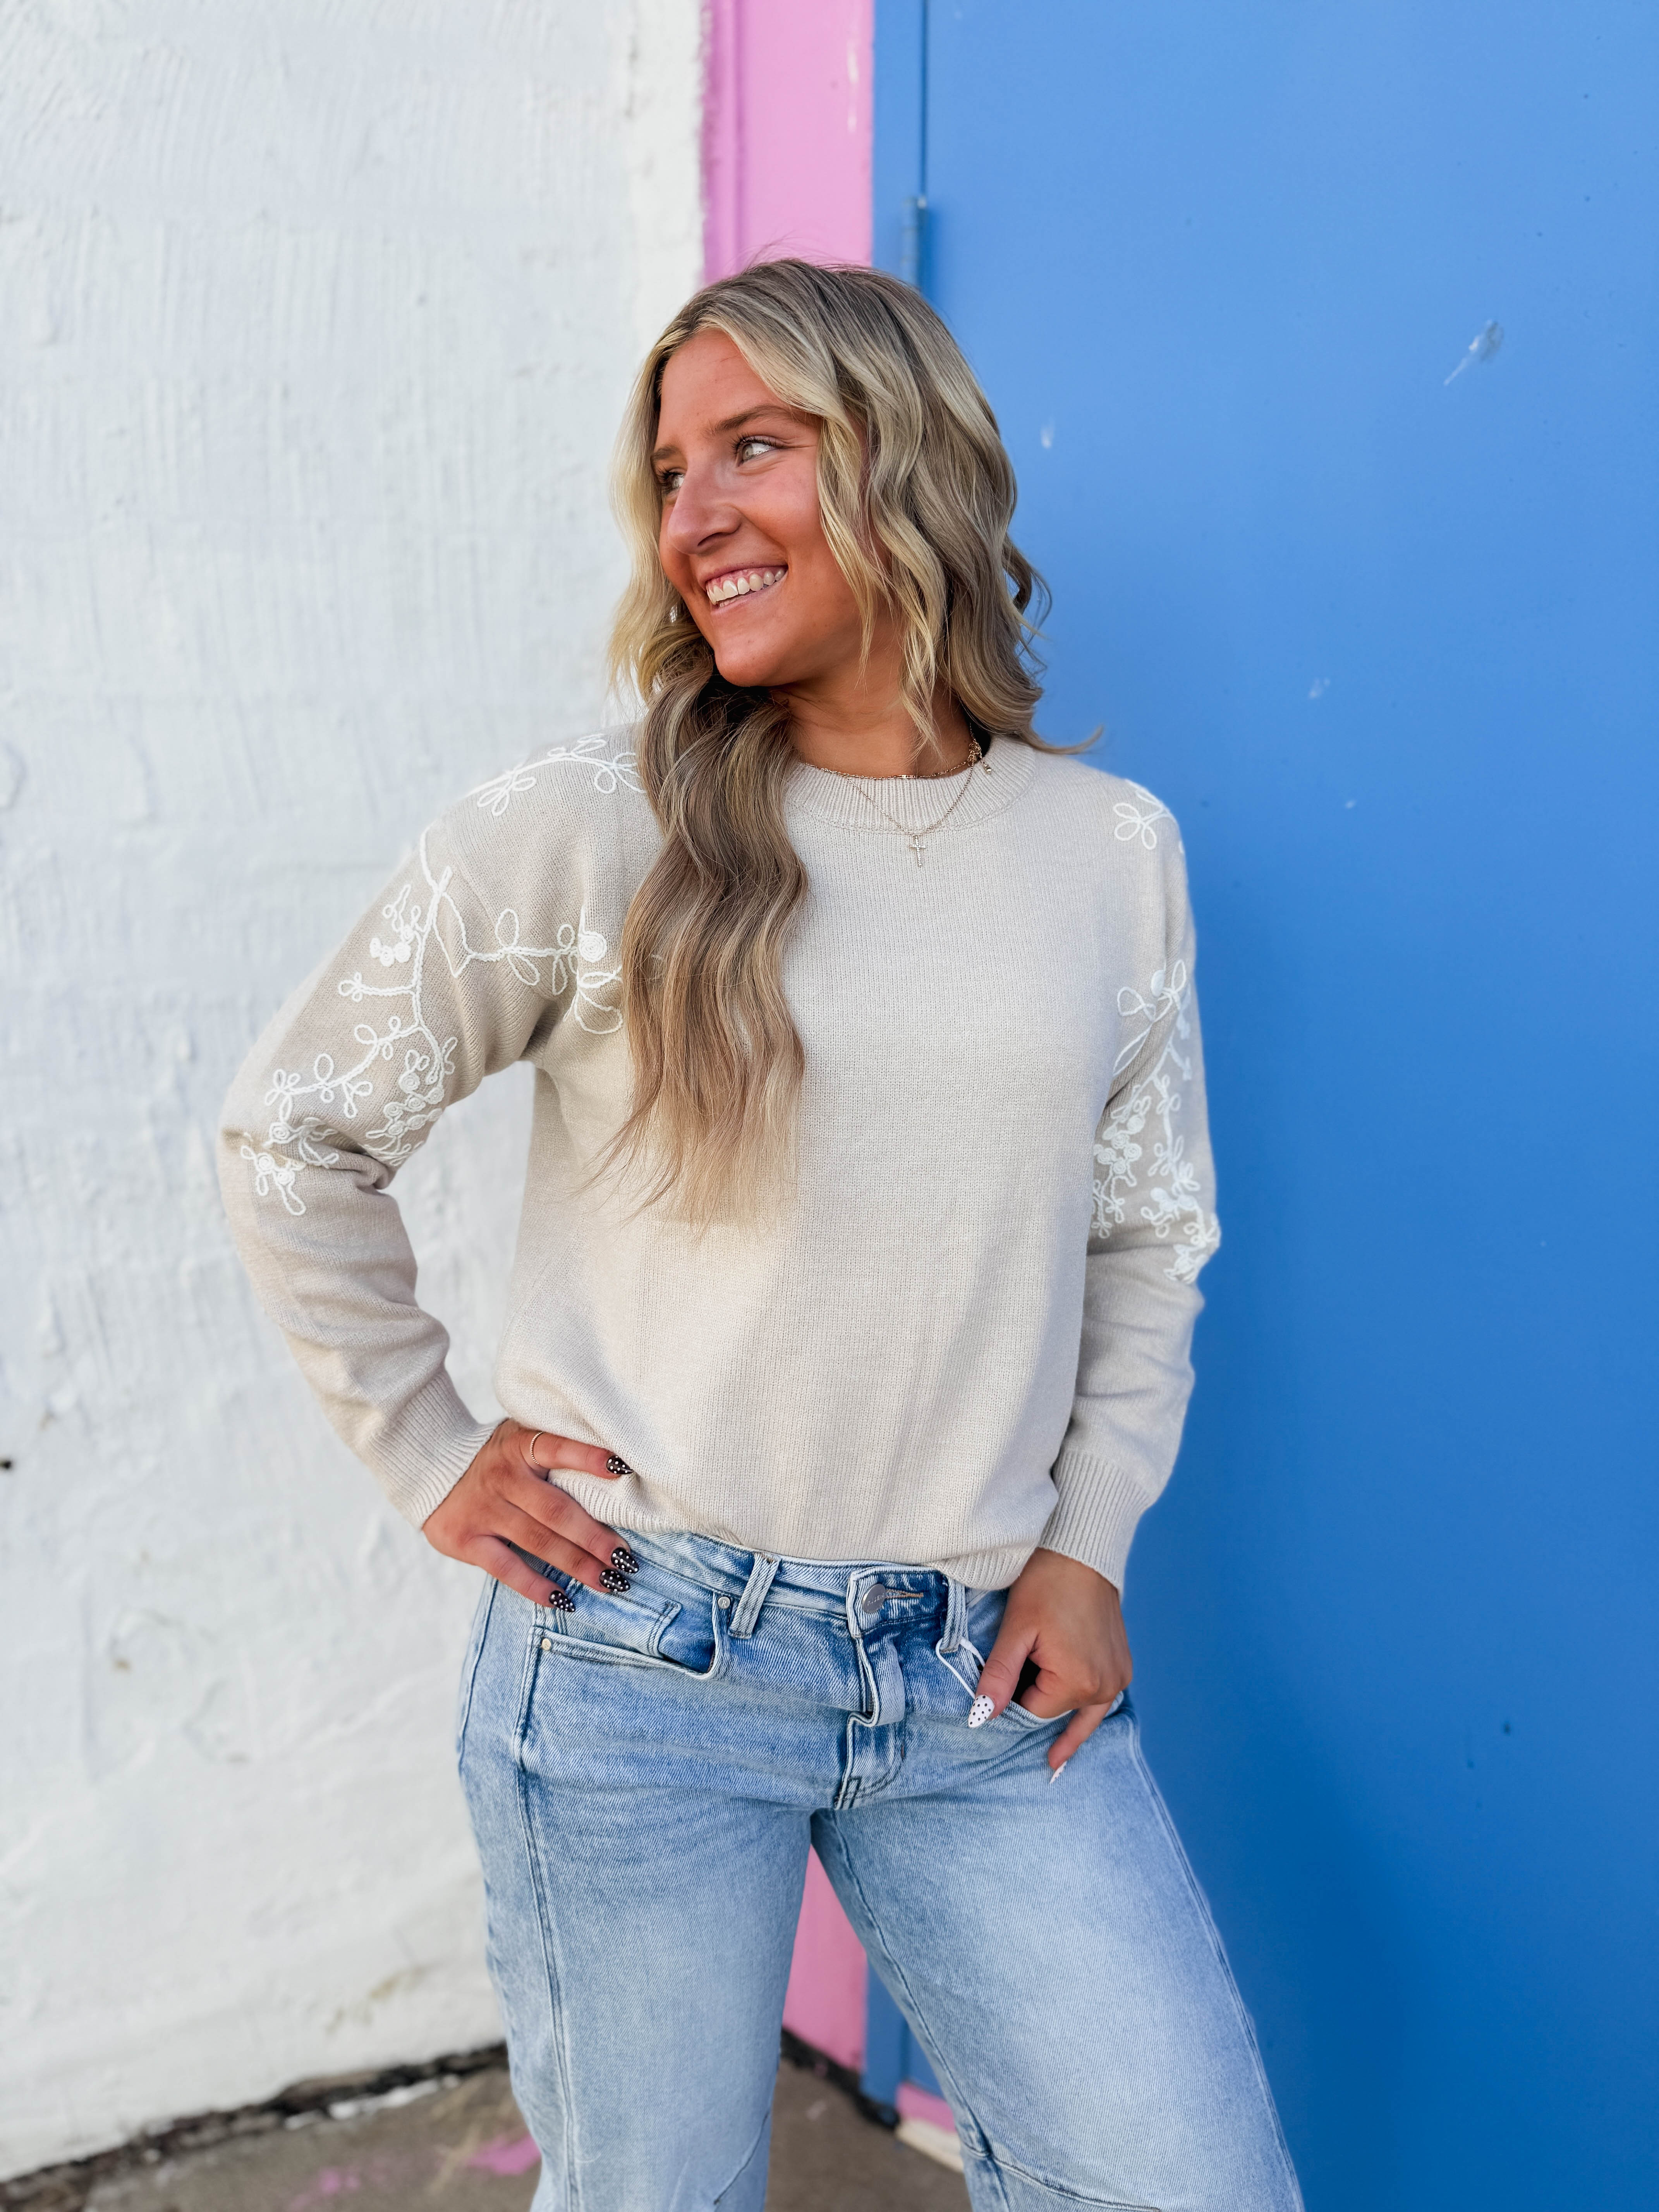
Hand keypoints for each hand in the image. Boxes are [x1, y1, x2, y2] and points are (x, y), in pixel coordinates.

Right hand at [422, 1420, 631, 1604]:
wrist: (430, 1468)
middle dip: (596, 1538)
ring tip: (610, 1582)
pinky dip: (536, 1586)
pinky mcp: (467, 1540)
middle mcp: (503, 1477)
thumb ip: (554, 1446)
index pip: (558, 1448)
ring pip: (538, 1542)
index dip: (589, 1458)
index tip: (623, 1469)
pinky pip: (507, 1568)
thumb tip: (615, 1466)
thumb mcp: (518, 1437)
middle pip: (557, 1511)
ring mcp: (484, 1510)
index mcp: (519, 1446)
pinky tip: (563, 1599)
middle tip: (626, 1560)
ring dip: (578, 1565)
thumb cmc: (494, 1457)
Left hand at [975, 1547, 1131, 1772]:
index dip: (1010, 1699)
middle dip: (1033, 1700)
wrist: (1082, 1552)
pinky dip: (1083, 1719)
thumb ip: (999, 1676)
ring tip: (1048, 1756)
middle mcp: (1106, 1686)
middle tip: (1019, 1678)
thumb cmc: (1047, 1583)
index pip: (1032, 1712)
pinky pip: (1099, 1704)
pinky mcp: (1122, 1667)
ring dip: (1057, 1712)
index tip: (999, 1680)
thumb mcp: (1016, 1629)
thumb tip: (981, 1717)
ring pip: (1076, 1710)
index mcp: (1078, 1681)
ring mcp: (1118, 1678)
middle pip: (1055, 1712)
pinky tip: (1066, 1748)